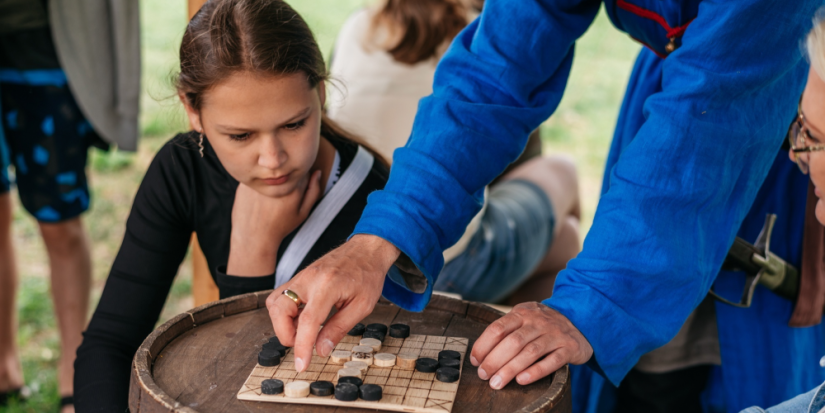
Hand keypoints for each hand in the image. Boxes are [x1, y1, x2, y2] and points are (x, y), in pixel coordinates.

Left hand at [227, 171, 321, 275]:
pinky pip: (255, 176)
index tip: (293, 189)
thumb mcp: (303, 213)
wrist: (254, 237)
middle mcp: (276, 182)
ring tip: (267, 198)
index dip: (298, 179)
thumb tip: (317, 172)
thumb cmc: (280, 226)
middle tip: (279, 195)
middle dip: (284, 177)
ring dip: (270, 178)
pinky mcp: (245, 183)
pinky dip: (257, 183)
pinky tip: (257, 198)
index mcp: (293, 188)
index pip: (301, 170)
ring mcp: (259, 181)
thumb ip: (313, 191)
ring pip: (269, 170)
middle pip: (284, 168)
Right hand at [265, 234, 399, 371]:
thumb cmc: (367, 275)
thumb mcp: (362, 306)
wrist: (366, 249)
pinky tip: (301, 318)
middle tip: (303, 344)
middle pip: (279, 309)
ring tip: (303, 330)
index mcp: (328, 285)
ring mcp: (301, 276)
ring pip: (274, 303)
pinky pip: (280, 296)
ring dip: (282, 323)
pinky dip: (284, 312)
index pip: (307, 321)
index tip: (301, 364)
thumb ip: (339, 328)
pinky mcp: (298, 277)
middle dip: (285, 334)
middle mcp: (309, 279)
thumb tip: (321, 350)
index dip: (301, 346)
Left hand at [470, 302, 592, 389]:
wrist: (580, 321)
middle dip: (494, 360)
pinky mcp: (569, 348)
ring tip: (497, 383)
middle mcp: (538, 322)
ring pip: (530, 352)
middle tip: (483, 375)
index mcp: (522, 314)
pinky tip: (522, 380)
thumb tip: (480, 354)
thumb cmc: (543, 325)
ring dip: (510, 369)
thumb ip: (506, 330)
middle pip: (513, 342)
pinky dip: (536, 371)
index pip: (498, 328)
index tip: (475, 360)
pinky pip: (552, 361)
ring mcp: (555, 334)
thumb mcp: (525, 318)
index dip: (484, 345)